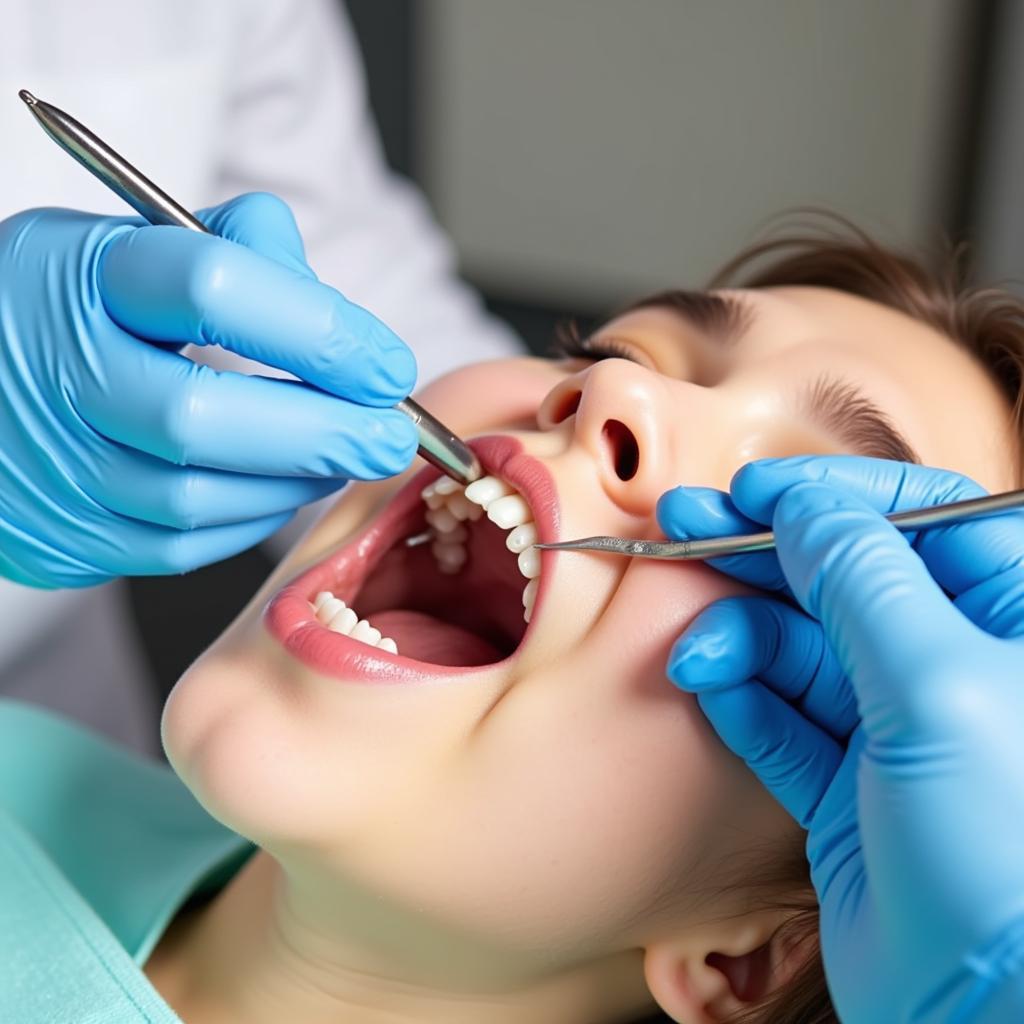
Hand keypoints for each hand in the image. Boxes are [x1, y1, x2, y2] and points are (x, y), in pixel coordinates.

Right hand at [0, 193, 416, 587]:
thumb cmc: (77, 304)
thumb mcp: (136, 242)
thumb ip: (241, 249)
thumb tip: (343, 321)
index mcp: (78, 275)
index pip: (213, 287)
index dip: (320, 329)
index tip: (387, 365)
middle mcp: (52, 372)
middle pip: (202, 414)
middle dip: (321, 431)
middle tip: (395, 436)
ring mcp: (48, 463)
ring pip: (195, 496)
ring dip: (294, 481)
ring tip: (344, 455)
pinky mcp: (61, 534)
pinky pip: (178, 547)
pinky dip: (250, 519)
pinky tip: (283, 487)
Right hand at [659, 456, 1023, 1022]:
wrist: (991, 1013)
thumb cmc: (1008, 847)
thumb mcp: (937, 685)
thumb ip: (862, 581)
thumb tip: (805, 505)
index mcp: (1011, 621)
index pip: (920, 517)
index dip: (834, 495)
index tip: (754, 488)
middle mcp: (955, 667)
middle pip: (845, 577)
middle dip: (762, 553)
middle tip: (682, 527)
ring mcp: (897, 729)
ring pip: (801, 649)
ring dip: (739, 636)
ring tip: (694, 646)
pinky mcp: (846, 787)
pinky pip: (780, 719)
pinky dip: (740, 696)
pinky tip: (708, 681)